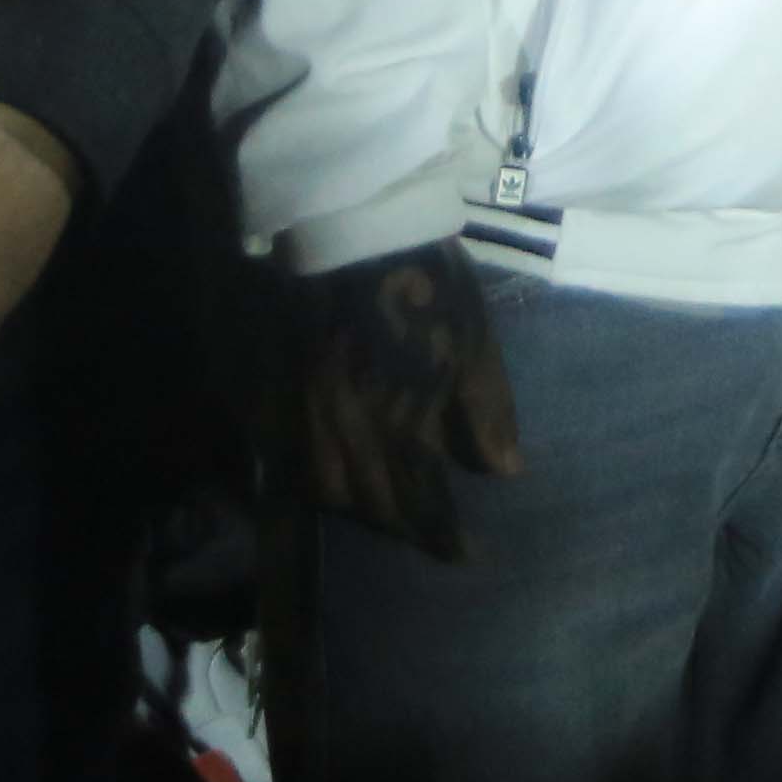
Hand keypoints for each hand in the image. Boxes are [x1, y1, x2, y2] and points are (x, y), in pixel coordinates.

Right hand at [295, 240, 523, 557]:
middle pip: (370, 504)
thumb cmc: (424, 280)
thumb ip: (488, 409)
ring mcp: (304, 416)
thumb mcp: (475, 337)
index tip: (466, 555)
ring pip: (325, 490)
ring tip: (384, 512)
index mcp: (400, 419)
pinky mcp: (276, 394)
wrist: (348, 225)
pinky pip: (290, 460)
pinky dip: (315, 481)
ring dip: (358, 510)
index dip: (443, 534)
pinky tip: (334, 478)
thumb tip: (506, 471)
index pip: (422, 500)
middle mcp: (346, 433)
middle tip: (424, 537)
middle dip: (401, 527)